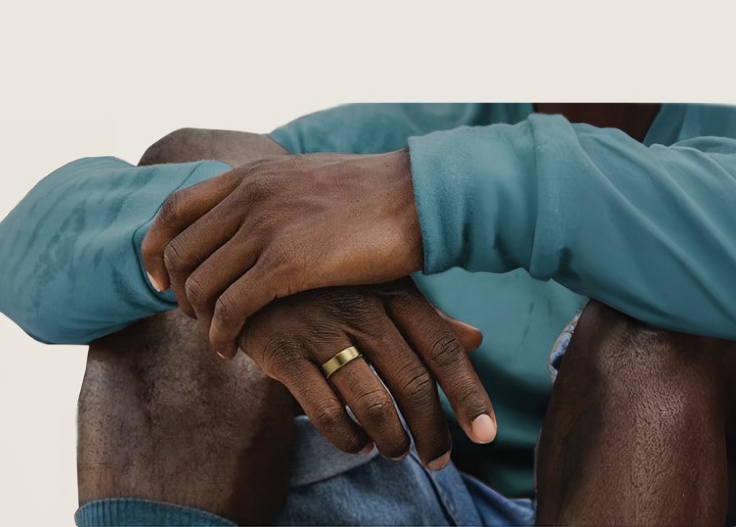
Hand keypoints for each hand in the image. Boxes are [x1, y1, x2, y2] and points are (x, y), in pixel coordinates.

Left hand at [141, 149, 423, 356]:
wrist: (416, 197)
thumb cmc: (372, 195)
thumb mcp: (306, 180)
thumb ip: (272, 193)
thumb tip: (255, 213)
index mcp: (251, 176)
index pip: (174, 209)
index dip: (156, 247)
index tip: (160, 277)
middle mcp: (248, 196)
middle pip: (179, 251)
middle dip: (175, 290)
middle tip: (191, 316)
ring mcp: (265, 228)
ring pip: (200, 283)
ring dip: (199, 318)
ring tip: (215, 337)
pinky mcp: (286, 263)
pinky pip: (230, 308)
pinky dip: (222, 334)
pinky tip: (232, 350)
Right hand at [238, 278, 496, 468]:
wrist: (250, 275)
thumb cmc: (328, 287)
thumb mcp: (378, 290)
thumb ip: (426, 318)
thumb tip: (476, 339)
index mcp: (392, 291)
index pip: (443, 349)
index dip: (468, 395)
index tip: (485, 434)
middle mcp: (361, 307)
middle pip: (413, 382)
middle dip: (431, 432)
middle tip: (438, 461)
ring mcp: (321, 329)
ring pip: (372, 402)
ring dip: (391, 439)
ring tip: (396, 452)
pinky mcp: (284, 353)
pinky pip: (325, 411)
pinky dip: (347, 437)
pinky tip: (355, 443)